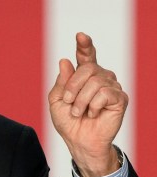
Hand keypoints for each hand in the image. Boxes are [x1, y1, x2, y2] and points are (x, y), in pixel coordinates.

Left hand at [48, 32, 127, 176]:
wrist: (78, 140)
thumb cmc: (68, 121)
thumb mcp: (57, 100)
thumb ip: (61, 82)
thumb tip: (64, 60)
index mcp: (84, 76)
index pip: (86, 56)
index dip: (84, 45)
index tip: (80, 36)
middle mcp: (100, 78)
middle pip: (87, 68)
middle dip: (73, 86)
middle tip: (69, 103)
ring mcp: (111, 86)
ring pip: (95, 82)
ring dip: (81, 100)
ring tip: (79, 112)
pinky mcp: (119, 98)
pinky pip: (104, 93)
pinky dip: (93, 106)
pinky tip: (93, 114)